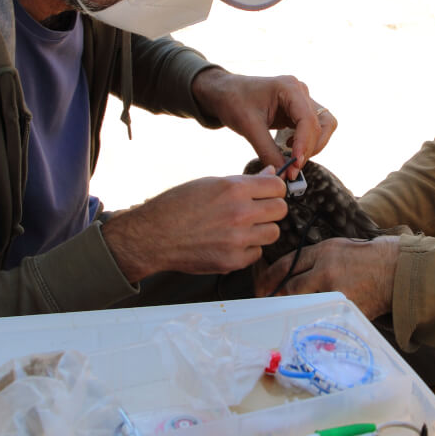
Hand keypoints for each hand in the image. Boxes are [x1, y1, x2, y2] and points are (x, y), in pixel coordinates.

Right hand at [101, 172, 287, 282]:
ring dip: (261, 230)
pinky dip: (248, 249)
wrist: (153, 236)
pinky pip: (256, 253)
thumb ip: (244, 182)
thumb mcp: (210, 183)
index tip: (268, 193)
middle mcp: (240, 213)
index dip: (274, 189)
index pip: (278, 186)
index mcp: (234, 189)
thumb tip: (271, 174)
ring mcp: (238, 239)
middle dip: (271, 209)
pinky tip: (230, 242)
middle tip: (257, 210)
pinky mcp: (233, 261)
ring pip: (273, 233)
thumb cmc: (178, 206)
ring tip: (242, 227)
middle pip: (281, 209)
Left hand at [191, 68, 336, 178]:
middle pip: (321, 124)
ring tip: (293, 160)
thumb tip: (284, 174)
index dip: (304, 145)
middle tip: (292, 169)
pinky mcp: (299, 110)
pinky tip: (289, 149)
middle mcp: (300, 91)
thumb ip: (267, 151)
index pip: (307, 119)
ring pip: (323, 126)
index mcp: (289, 87)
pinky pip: (314, 129)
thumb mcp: (248, 127)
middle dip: (309, 149)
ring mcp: (302, 100)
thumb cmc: (233, 102)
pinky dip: (307, 143)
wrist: (224, 92)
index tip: (295, 165)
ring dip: (313, 146)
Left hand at [254, 236, 400, 319]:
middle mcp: (327, 270)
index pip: (288, 264)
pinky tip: (307, 324)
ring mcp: (337, 291)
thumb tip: (290, 274)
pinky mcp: (347, 308)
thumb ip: (314, 258)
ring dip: (292, 310)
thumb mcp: (339, 247)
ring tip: (283, 316)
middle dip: (276, 297)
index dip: (270, 277)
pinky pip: (323, 316)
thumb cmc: (368, 257)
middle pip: (292, 287)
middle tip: (266, 304)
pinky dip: (314, 320)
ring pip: (305, 304)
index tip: (261, 286)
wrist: (396, 270)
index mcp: (325, 252)